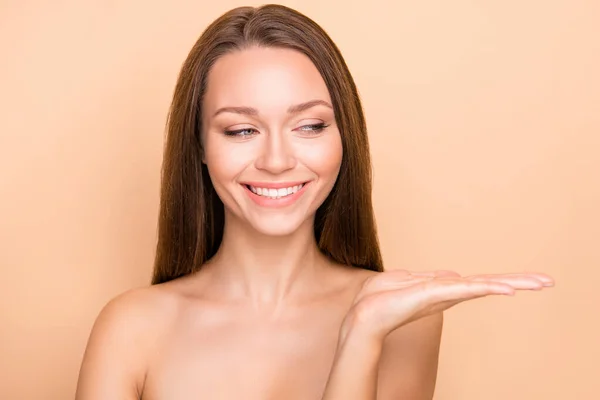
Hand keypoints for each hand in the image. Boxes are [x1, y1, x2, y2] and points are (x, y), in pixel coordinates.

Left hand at [341, 270, 554, 341]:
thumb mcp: (406, 281)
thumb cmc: (380, 299)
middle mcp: (448, 293)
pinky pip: (465, 288)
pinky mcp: (435, 295)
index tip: (528, 280)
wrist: (364, 315)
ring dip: (511, 282)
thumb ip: (429, 278)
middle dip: (517, 281)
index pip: (477, 282)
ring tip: (539, 282)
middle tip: (547, 281)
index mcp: (443, 288)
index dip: (502, 281)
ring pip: (482, 285)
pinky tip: (508, 289)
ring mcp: (444, 295)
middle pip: (487, 284)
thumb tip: (451, 274)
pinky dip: (487, 287)